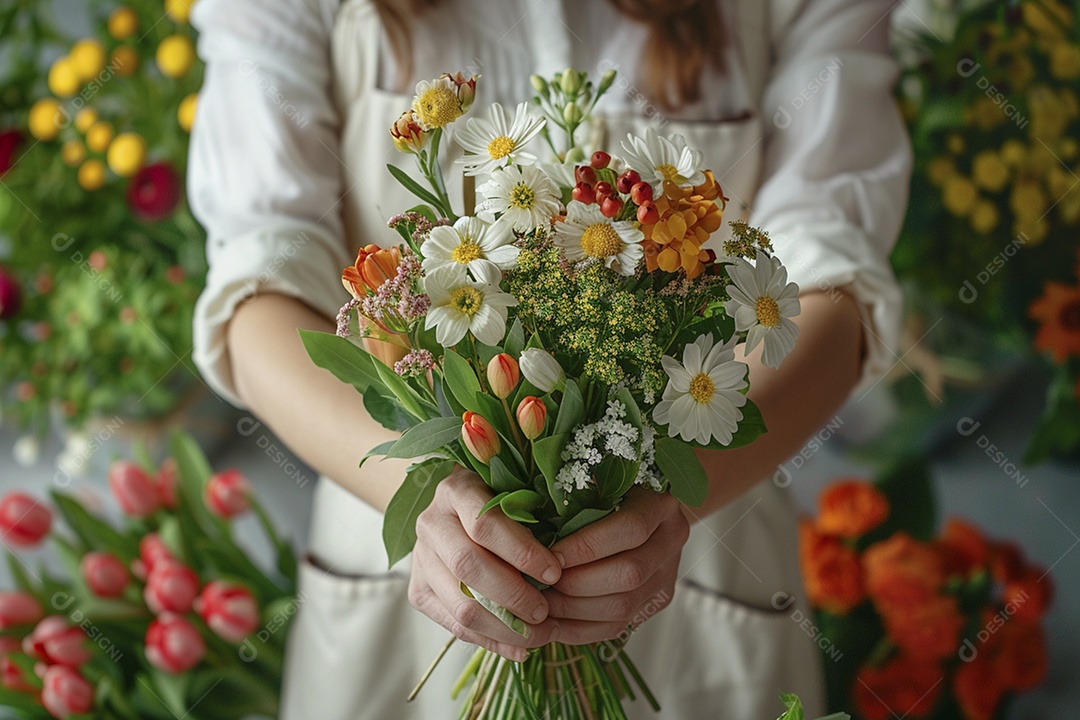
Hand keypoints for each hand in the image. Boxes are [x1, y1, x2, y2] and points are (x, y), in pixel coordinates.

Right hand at [408, 467, 562, 660]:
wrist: (456, 511)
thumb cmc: (500, 502)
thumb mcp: (514, 495)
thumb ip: (530, 519)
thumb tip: (558, 567)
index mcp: (455, 491)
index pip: (484, 525)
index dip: (521, 552)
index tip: (555, 572)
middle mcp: (430, 523)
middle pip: (468, 566)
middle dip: (513, 594)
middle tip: (546, 610)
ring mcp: (420, 560)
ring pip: (460, 605)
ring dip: (505, 626)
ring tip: (540, 633)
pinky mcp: (419, 592)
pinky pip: (455, 626)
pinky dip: (492, 641)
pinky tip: (521, 649)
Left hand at [540, 488, 689, 643]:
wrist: (642, 508)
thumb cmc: (608, 489)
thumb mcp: (598, 483)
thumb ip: (577, 502)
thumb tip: (536, 536)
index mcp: (661, 505)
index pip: (631, 530)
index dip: (587, 546)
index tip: (550, 554)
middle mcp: (671, 542)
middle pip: (629, 574)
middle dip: (576, 583)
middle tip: (539, 584)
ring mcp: (667, 576)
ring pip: (623, 607)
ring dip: (574, 610)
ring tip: (539, 603)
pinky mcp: (655, 602)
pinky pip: (617, 626)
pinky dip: (579, 629)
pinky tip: (552, 623)